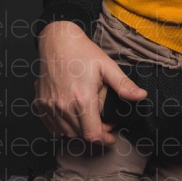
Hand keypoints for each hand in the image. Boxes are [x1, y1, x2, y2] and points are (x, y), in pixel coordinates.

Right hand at [34, 21, 146, 144]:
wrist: (56, 41)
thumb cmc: (81, 52)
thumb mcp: (107, 66)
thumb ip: (124, 85)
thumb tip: (141, 96)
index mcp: (82, 99)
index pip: (92, 134)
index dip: (104, 139)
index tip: (111, 137)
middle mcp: (63, 106)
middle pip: (80, 135)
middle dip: (95, 133)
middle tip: (104, 121)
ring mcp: (49, 106)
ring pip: (66, 133)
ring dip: (80, 131)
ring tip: (89, 118)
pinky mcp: (40, 103)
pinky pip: (52, 127)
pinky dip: (63, 127)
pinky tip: (73, 116)